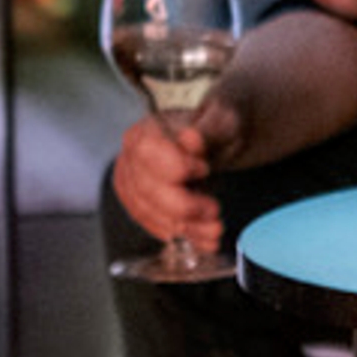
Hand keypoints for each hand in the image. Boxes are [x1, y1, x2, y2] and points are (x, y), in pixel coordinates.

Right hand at [113, 102, 240, 249]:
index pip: (147, 151)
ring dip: (186, 227)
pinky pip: (154, 226)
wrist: (220, 142)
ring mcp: (133, 184)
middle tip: (214, 209)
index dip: (176, 167)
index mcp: (147, 130)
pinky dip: (181, 235)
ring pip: (150, 213)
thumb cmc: (218, 127)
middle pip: (146, 189)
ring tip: (215, 229)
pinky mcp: (141, 206)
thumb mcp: (224, 119)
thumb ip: (210, 129)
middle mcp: (132, 157)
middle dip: (184, 206)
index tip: (205, 169)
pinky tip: (203, 237)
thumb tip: (191, 138)